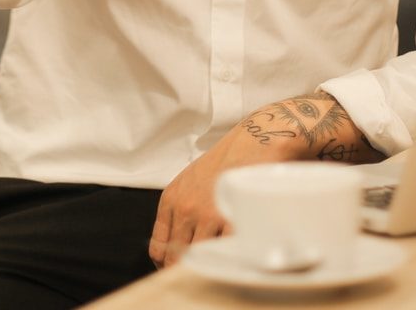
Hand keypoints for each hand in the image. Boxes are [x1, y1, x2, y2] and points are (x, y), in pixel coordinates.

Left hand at [148, 92, 380, 267]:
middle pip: (177, 258)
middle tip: (198, 275)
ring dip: (210, 265)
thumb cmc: (226, 160)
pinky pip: (224, 252)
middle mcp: (185, 209)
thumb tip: (177, 245)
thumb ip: (180, 210)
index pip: (159, 248)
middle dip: (185, 271)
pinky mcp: (232, 218)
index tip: (177, 270)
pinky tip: (233, 258)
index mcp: (171, 200)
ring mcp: (208, 215)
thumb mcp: (190, 180)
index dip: (167, 265)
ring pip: (201, 258)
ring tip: (219, 266)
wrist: (256, 140)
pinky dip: (228, 259)